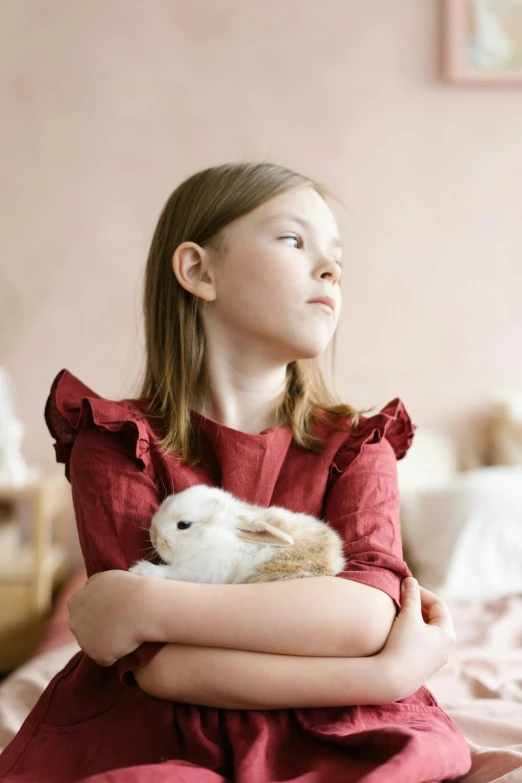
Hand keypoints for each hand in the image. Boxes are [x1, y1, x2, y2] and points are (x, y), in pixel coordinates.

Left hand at [67, 570, 149, 665]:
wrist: (144, 607)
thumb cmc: (129, 588)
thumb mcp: (104, 577)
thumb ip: (91, 586)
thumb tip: (88, 590)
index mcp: (74, 601)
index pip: (83, 609)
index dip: (100, 609)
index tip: (115, 607)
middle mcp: (74, 622)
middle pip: (86, 627)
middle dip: (100, 625)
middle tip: (120, 620)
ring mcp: (84, 641)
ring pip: (96, 643)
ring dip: (108, 639)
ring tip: (126, 630)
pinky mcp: (98, 656)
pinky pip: (108, 657)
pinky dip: (117, 652)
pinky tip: (129, 641)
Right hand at [378, 577, 455, 700]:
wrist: (391, 679)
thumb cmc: (402, 644)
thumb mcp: (408, 616)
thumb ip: (411, 596)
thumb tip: (411, 580)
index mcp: (447, 634)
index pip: (438, 605)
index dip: (422, 592)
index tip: (407, 587)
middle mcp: (446, 648)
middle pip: (435, 618)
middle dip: (419, 605)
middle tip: (403, 597)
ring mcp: (436, 659)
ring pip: (428, 631)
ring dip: (416, 619)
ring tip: (400, 612)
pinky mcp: (424, 667)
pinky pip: (422, 643)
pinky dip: (413, 632)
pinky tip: (399, 631)